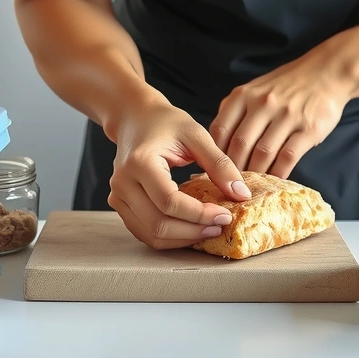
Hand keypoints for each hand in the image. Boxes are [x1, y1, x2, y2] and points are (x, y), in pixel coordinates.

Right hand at [109, 101, 251, 250]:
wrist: (135, 118)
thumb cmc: (164, 122)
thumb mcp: (196, 134)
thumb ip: (219, 163)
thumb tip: (241, 194)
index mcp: (140, 161)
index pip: (169, 201)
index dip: (200, 214)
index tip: (226, 214)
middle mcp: (123, 182)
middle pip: (158, 223)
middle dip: (194, 231)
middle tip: (220, 225)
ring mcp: (117, 196)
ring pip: (151, 234)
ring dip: (183, 239)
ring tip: (209, 229)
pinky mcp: (120, 205)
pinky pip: (144, 233)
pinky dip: (169, 237)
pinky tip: (190, 228)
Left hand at [209, 42, 350, 178]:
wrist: (327, 72)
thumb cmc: (287, 85)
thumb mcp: (255, 89)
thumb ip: (237, 111)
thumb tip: (219, 144)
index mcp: (245, 95)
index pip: (220, 130)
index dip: (215, 154)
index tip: (215, 169)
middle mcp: (263, 103)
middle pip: (240, 145)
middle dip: (234, 169)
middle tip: (234, 184)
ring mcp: (286, 115)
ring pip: (262, 153)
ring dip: (256, 173)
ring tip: (253, 186)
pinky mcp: (308, 128)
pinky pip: (288, 157)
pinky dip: (279, 173)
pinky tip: (275, 181)